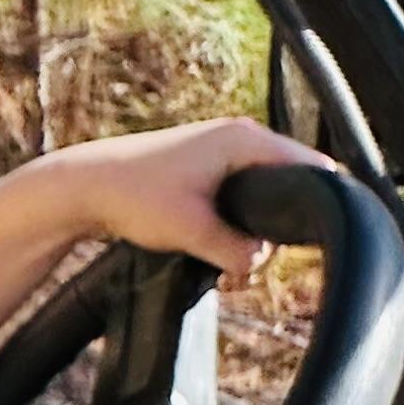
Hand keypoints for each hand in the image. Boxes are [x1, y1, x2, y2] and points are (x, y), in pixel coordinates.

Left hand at [35, 117, 330, 282]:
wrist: (81, 187)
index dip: (322, 202)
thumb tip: (262, 262)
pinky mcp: (207, 171)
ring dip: (253, 233)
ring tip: (231, 265)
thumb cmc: (133, 196)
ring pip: (263, 197)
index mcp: (246, 140)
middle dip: (279, 228)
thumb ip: (237, 250)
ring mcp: (223, 153)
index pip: (313, 166)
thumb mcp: (192, 231)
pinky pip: (240, 200)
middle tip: (254, 265)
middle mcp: (241, 139)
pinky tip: (220, 255)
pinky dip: (235, 226)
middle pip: (291, 186)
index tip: (317, 240)